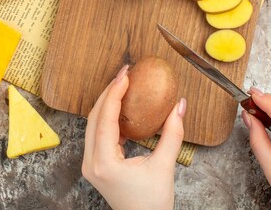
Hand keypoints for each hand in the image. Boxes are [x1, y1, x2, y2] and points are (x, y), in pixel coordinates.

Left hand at [82, 64, 186, 209]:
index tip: (126, 74)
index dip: (115, 92)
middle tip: (125, 74)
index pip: (105, 117)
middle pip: (94, 117)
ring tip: (122, 85)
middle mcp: (91, 162)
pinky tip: (122, 107)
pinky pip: (97, 133)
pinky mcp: (96, 165)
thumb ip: (173, 134)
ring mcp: (90, 164)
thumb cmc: (152, 204)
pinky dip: (108, 117)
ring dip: (107, 103)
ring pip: (93, 124)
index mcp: (104, 162)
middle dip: (109, 92)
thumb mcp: (164, 166)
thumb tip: (179, 105)